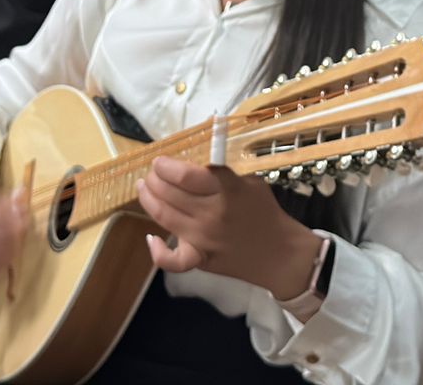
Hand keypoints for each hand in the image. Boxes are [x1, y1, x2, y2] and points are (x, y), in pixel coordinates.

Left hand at [135, 156, 321, 298]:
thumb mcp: (249, 182)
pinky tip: (152, 238)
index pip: (187, 175)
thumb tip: (192, 164)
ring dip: (149, 200)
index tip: (160, 161)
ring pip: (165, 217)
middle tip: (151, 173)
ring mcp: (203, 239)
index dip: (167, 166)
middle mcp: (211, 214)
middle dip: (155, 179)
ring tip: (144, 188)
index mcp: (226, 191)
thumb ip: (222, 173)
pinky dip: (159, 251)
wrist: (279, 253)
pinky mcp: (200, 260)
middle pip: (170, 193)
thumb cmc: (264, 212)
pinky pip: (174, 260)